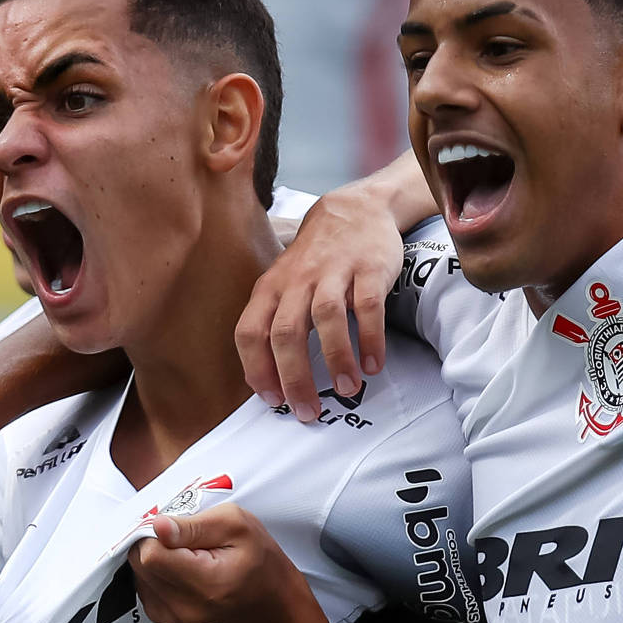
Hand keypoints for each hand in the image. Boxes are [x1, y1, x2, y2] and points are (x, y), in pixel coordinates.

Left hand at [129, 505, 301, 622]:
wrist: (266, 597)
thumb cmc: (257, 558)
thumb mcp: (235, 524)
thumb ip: (193, 525)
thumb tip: (157, 526)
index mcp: (207, 583)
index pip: (151, 555)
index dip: (155, 533)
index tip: (174, 527)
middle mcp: (187, 607)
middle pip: (140, 565)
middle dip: (153, 543)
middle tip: (183, 539)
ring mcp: (175, 617)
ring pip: (139, 575)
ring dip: (156, 558)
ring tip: (187, 555)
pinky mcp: (166, 618)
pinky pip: (144, 587)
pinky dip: (156, 573)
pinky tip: (180, 569)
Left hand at [236, 192, 405, 418]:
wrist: (353, 211)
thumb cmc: (315, 260)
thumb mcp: (283, 285)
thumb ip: (274, 324)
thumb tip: (270, 380)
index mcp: (271, 289)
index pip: (250, 332)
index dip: (257, 369)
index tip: (272, 400)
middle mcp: (297, 281)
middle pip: (286, 332)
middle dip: (295, 377)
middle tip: (307, 411)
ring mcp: (333, 273)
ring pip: (326, 318)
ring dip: (336, 359)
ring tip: (346, 390)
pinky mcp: (368, 269)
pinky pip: (368, 307)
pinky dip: (370, 339)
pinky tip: (372, 365)